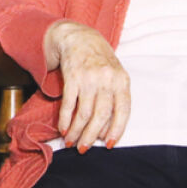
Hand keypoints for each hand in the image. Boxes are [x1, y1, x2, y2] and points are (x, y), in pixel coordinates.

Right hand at [45, 20, 130, 150]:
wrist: (80, 37)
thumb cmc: (100, 61)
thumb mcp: (114, 76)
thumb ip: (114, 99)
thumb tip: (105, 131)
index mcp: (122, 80)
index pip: (123, 111)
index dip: (116, 130)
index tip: (108, 145)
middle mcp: (107, 79)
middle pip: (101, 115)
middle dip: (91, 136)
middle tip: (84, 149)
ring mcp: (89, 78)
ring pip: (84, 113)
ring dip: (76, 131)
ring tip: (71, 142)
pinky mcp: (72, 77)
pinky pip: (69, 104)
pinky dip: (65, 120)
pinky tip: (63, 129)